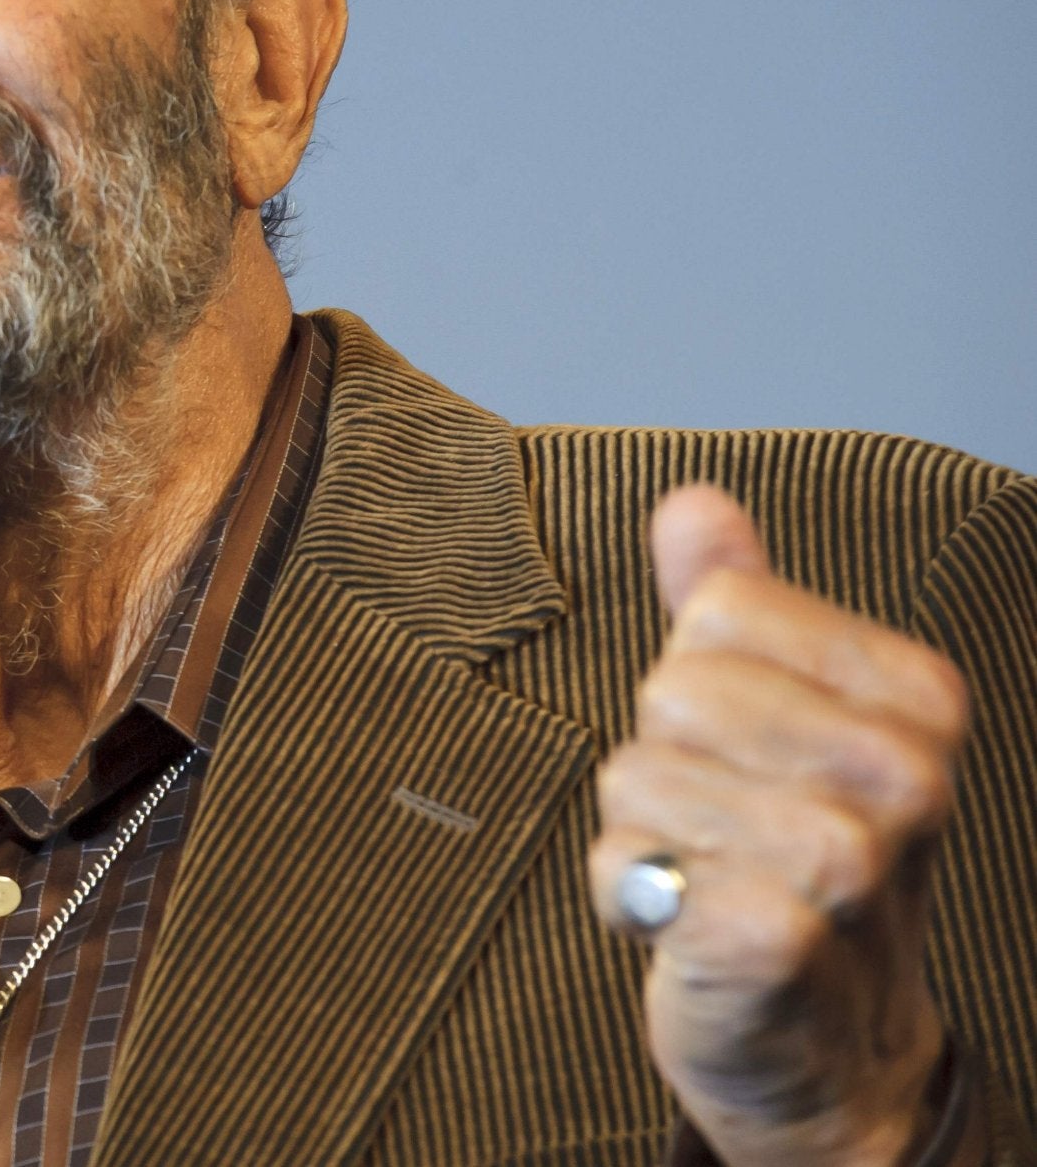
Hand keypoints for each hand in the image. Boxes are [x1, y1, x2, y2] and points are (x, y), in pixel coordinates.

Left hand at [591, 485, 970, 1166]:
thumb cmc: (795, 863)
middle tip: (727, 829)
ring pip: (635, 773)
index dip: (702, 678)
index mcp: (918, 697)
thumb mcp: (780, 716)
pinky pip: (628, 869)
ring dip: (642, 834)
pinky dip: (630, 898)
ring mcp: (848, 862)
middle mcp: (906, 775)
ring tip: (712, 876)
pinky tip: (688, 926)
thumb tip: (692, 502)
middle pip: (670, 687)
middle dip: (664, 760)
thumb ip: (735, 604)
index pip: (721, 610)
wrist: (831, 1044)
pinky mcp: (774, 940)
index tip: (752, 752)